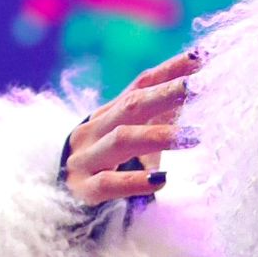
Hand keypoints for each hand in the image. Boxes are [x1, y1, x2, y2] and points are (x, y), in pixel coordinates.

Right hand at [60, 49, 196, 207]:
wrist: (56, 199)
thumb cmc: (107, 167)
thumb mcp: (131, 137)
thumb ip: (159, 118)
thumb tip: (198, 91)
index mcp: (108, 114)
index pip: (141, 84)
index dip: (170, 70)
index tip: (201, 57)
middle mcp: (94, 130)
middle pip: (132, 105)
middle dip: (166, 93)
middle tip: (199, 87)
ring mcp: (86, 159)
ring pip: (121, 140)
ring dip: (159, 136)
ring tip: (195, 136)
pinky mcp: (84, 191)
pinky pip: (110, 183)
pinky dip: (136, 181)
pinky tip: (161, 180)